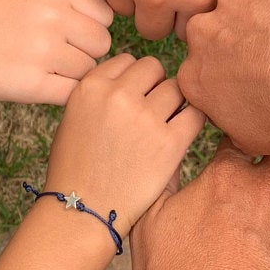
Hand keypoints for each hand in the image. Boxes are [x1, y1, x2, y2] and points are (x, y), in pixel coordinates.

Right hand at [0, 0, 112, 103]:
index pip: (105, 14)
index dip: (95, 26)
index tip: (79, 33)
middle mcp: (54, 18)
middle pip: (102, 43)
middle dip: (88, 50)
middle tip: (64, 53)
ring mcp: (44, 52)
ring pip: (90, 70)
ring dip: (75, 73)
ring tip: (49, 68)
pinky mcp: (33, 85)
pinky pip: (72, 92)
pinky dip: (65, 92)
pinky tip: (47, 84)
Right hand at [44, 54, 205, 236]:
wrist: (82, 210)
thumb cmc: (76, 165)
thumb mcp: (74, 116)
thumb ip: (102, 91)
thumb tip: (134, 78)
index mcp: (91, 86)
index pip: (128, 59)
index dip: (133, 79)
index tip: (131, 99)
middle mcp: (118, 96)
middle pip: (154, 67)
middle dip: (154, 85)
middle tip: (149, 111)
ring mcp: (145, 118)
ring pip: (176, 88)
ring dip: (173, 103)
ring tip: (163, 125)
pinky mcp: (169, 142)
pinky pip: (195, 113)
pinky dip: (192, 119)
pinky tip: (181, 132)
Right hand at [178, 0, 269, 154]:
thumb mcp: (256, 141)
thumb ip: (232, 121)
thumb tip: (237, 117)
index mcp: (194, 77)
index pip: (203, 73)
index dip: (228, 77)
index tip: (251, 83)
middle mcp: (202, 35)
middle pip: (216, 34)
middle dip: (238, 43)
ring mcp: (233, 1)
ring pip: (246, 7)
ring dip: (265, 19)